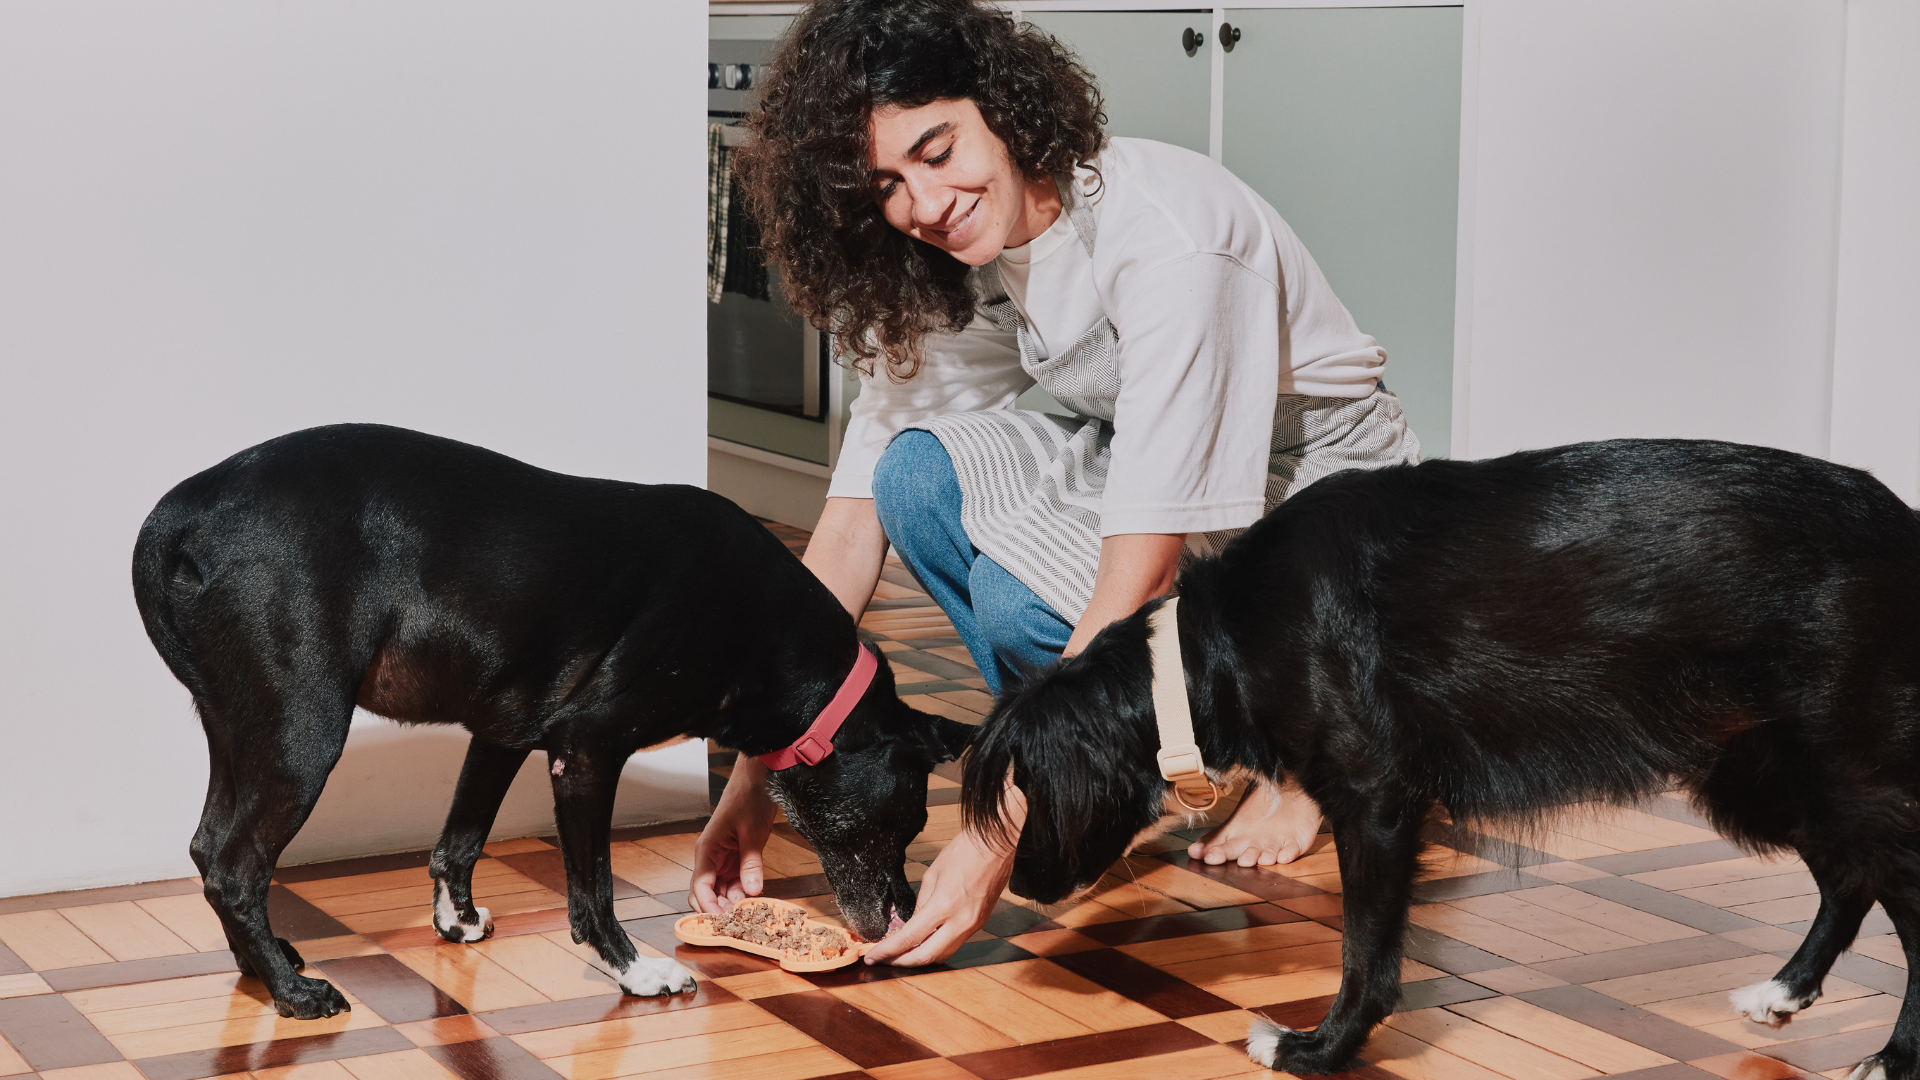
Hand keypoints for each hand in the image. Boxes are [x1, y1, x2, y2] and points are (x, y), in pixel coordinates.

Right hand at [689, 754, 775, 912]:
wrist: (759, 778)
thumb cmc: (749, 798)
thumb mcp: (752, 833)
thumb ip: (751, 864)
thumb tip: (752, 892)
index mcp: (706, 850)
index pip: (699, 887)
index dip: (708, 907)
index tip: (723, 922)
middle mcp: (710, 857)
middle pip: (707, 893)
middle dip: (719, 909)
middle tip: (738, 924)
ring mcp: (723, 859)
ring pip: (721, 890)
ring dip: (732, 903)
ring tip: (749, 916)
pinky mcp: (736, 858)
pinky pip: (735, 882)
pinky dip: (742, 893)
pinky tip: (754, 902)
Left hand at [862, 825, 1013, 965]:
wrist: (997, 844)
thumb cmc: (966, 850)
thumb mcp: (933, 873)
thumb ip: (921, 902)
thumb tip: (913, 923)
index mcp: (944, 905)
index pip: (909, 938)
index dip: (888, 950)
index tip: (873, 956)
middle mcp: (960, 921)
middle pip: (926, 956)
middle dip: (902, 962)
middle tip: (885, 960)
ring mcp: (972, 925)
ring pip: (943, 955)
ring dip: (921, 959)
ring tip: (902, 954)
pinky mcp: (979, 923)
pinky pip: (955, 944)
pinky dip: (937, 948)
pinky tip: (925, 943)